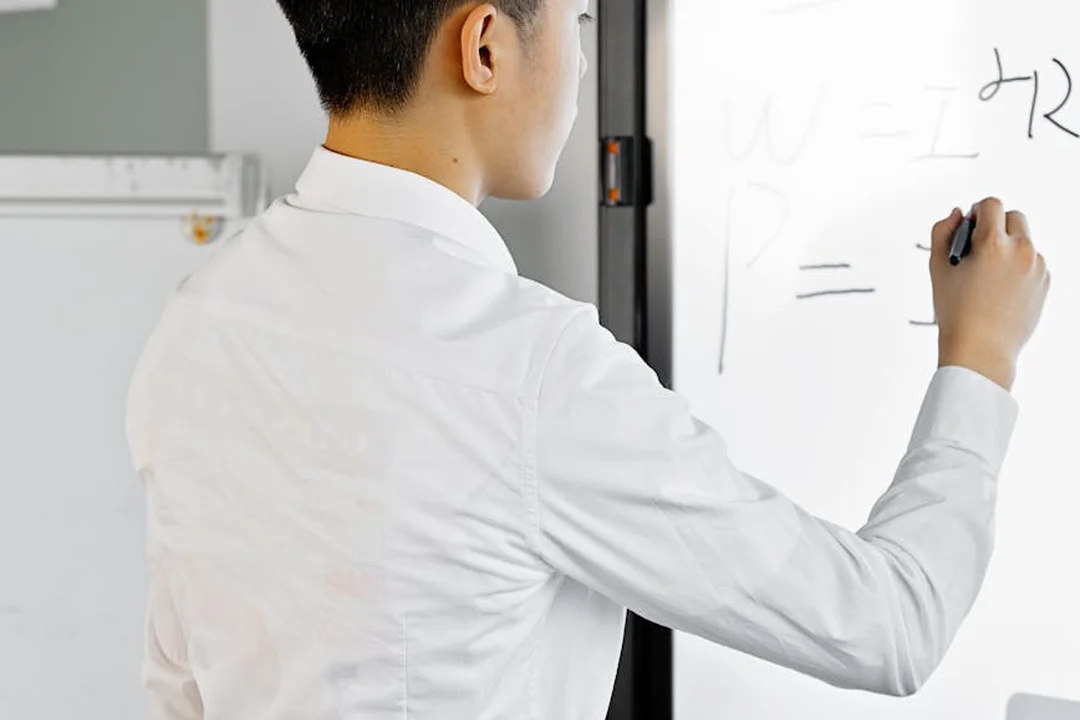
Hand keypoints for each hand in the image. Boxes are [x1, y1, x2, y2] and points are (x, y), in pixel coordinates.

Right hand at [930, 197, 1050, 390]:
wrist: (980, 349)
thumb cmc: (956, 312)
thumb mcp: (938, 268)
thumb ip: (942, 232)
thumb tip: (958, 214)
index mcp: (993, 244)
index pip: (992, 205)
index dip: (977, 212)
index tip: (970, 227)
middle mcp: (1021, 251)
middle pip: (1014, 217)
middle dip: (997, 225)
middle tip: (980, 248)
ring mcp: (1037, 267)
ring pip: (1025, 241)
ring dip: (1009, 248)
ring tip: (989, 276)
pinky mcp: (1045, 283)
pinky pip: (1033, 263)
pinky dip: (1019, 268)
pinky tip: (1001, 289)